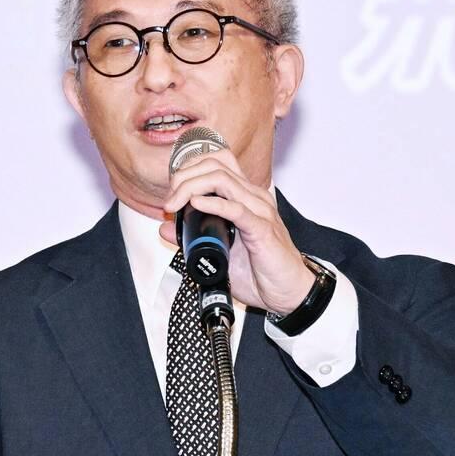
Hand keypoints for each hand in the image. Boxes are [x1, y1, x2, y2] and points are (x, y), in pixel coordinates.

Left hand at [159, 150, 313, 313]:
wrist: (289, 293)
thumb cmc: (262, 271)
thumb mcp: (219, 251)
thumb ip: (192, 237)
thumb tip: (165, 227)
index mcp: (244, 197)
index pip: (217, 162)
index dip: (189, 169)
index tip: (172, 191)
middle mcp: (253, 198)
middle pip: (215, 166)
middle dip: (184, 177)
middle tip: (170, 200)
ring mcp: (259, 211)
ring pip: (222, 180)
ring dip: (191, 187)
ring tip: (175, 203)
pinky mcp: (262, 229)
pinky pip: (236, 208)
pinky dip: (213, 204)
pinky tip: (196, 205)